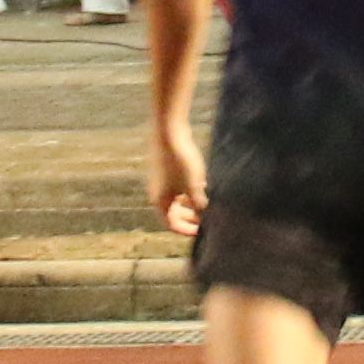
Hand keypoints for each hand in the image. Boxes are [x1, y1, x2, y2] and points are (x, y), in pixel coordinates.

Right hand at [146, 112, 207, 240]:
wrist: (169, 131)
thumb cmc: (180, 161)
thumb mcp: (193, 186)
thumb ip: (199, 205)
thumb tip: (205, 216)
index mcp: (160, 201)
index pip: (171, 225)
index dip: (187, 230)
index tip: (202, 232)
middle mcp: (157, 193)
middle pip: (173, 213)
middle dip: (190, 218)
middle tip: (206, 220)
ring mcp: (160, 180)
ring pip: (176, 199)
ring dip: (190, 204)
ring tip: (207, 203)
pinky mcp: (165, 168)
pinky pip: (177, 186)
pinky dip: (188, 190)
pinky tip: (202, 185)